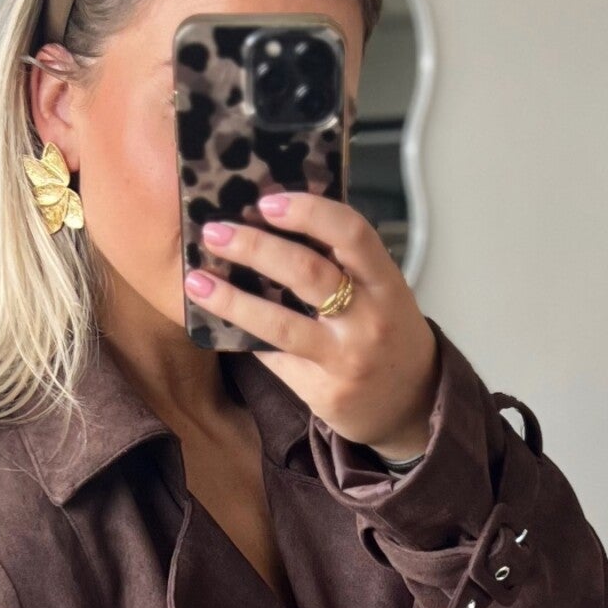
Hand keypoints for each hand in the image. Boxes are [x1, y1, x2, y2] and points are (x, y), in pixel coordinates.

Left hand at [185, 192, 440, 458]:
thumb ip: (344, 264)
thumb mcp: (384, 293)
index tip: (267, 201)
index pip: (352, 234)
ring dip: (231, 300)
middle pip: (307, 274)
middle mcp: (370, 320)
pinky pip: (274, 357)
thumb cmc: (389, 334)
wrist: (412, 406)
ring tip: (195, 280)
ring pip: (279, 324)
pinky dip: (244, 336)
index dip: (309, 211)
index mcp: (387, 284)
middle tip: (215, 232)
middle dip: (255, 248)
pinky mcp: (322, 391)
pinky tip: (218, 321)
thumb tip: (276, 223)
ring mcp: (345, 359)